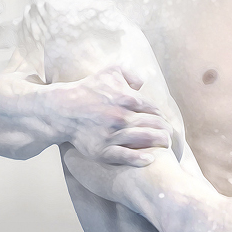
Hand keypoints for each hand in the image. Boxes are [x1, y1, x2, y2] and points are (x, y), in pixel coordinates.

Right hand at [50, 67, 173, 165]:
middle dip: (165, 132)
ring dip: (159, 144)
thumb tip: (143, 84)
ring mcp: (112, 135)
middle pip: (154, 126)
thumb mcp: (110, 71)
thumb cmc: (88, 89)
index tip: (163, 123)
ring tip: (165, 147)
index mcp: (127, 99)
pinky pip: (126, 156)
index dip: (161, 118)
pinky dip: (140, 158)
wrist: (63, 109)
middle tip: (168, 137)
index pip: (155, 111)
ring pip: (144, 140)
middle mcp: (122, 117)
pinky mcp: (102, 150)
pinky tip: (150, 159)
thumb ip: (130, 73)